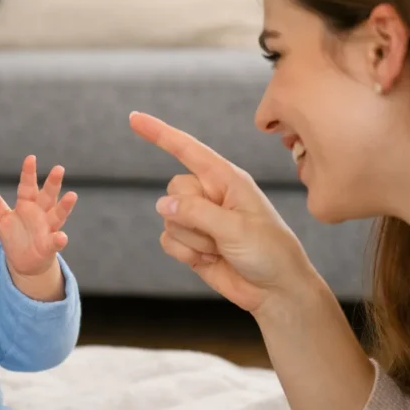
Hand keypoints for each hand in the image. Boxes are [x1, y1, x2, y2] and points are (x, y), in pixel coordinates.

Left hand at [0, 155, 77, 277]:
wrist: (25, 262)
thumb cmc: (16, 236)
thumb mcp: (2, 220)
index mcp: (28, 204)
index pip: (28, 186)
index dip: (29, 173)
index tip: (30, 158)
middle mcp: (41, 213)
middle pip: (48, 196)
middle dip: (53, 183)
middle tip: (59, 168)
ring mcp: (48, 229)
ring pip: (58, 215)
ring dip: (65, 206)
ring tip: (72, 196)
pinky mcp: (50, 246)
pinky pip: (56, 242)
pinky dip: (59, 240)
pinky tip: (61, 237)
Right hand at [129, 111, 320, 312]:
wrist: (275, 291)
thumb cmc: (269, 252)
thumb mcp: (237, 228)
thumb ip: (197, 213)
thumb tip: (161, 206)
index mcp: (227, 179)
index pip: (187, 149)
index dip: (159, 133)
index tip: (134, 118)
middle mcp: (211, 195)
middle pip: (174, 191)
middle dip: (190, 216)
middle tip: (221, 233)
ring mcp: (200, 219)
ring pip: (167, 219)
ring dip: (191, 239)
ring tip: (220, 249)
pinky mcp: (191, 242)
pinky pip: (167, 240)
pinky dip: (184, 253)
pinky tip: (210, 259)